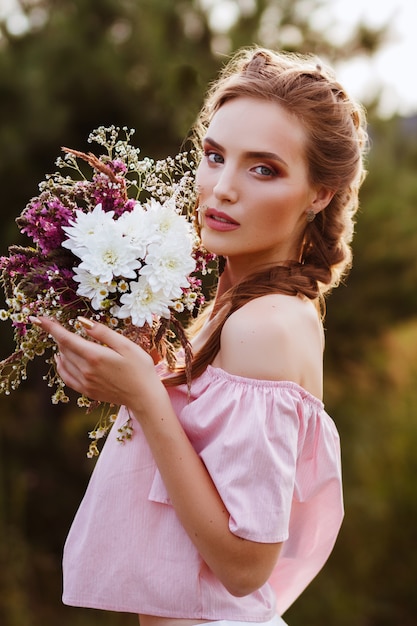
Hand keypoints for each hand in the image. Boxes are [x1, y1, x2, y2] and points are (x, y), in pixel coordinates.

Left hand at [30, 316, 158, 409]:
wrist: (144, 397)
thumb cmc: (140, 368)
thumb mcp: (126, 345)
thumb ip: (102, 333)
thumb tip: (81, 322)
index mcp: (95, 356)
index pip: (65, 338)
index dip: (50, 327)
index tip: (38, 319)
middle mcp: (86, 370)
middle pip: (64, 349)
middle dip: (59, 335)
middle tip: (58, 325)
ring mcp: (85, 382)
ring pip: (63, 362)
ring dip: (61, 349)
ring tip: (64, 340)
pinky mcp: (87, 391)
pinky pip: (66, 377)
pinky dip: (61, 366)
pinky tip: (62, 360)